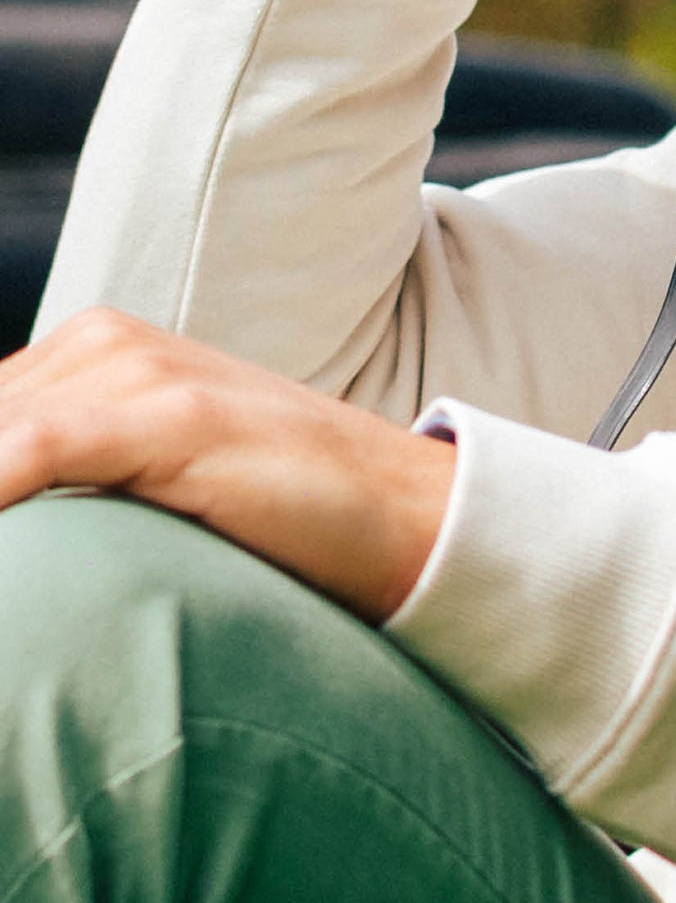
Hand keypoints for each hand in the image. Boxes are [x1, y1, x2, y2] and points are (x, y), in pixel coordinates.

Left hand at [0, 309, 455, 623]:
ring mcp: (131, 372)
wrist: (408, 516)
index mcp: (79, 363)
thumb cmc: (275, 523)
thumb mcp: (145, 497)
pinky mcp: (170, 413)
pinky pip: (25, 452)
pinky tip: (3, 554)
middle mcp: (94, 349)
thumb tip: (20, 539)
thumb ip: (63, 490)